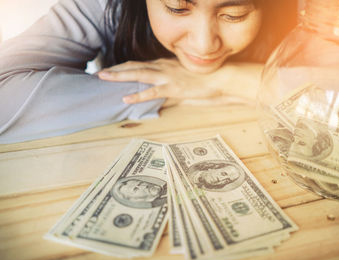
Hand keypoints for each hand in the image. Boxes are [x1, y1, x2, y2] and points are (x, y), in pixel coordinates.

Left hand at [98, 58, 262, 106]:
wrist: (222, 80)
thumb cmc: (206, 82)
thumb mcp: (185, 84)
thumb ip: (171, 91)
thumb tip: (161, 101)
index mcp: (166, 65)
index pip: (141, 64)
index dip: (125, 67)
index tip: (112, 69)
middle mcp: (164, 68)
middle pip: (134, 66)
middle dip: (116, 69)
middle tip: (100, 72)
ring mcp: (168, 77)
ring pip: (138, 74)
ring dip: (120, 76)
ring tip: (104, 77)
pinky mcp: (174, 88)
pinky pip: (152, 91)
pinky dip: (138, 96)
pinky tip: (126, 99)